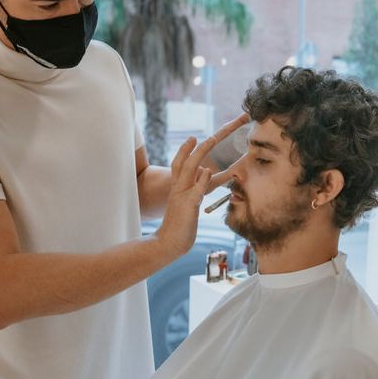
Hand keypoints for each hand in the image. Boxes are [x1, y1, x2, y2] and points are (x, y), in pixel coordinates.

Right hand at [155, 114, 248, 256]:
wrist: (168, 244)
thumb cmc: (180, 227)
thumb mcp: (188, 205)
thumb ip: (194, 191)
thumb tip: (202, 177)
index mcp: (178, 189)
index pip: (179, 165)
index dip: (185, 151)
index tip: (193, 138)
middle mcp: (178, 189)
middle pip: (182, 162)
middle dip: (192, 147)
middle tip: (197, 135)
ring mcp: (182, 197)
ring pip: (188, 170)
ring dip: (198, 154)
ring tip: (209, 140)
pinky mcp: (188, 207)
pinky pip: (195, 191)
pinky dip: (202, 180)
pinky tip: (208, 171)